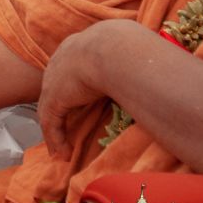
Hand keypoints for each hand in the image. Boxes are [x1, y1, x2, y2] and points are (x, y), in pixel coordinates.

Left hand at [36, 18, 142, 156]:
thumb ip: (130, 65)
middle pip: (54, 88)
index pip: (68, 69)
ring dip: (56, 132)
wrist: (115, 50)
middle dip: (58, 109)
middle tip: (64, 129)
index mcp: (78, 47)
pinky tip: (64, 155)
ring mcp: (54, 79)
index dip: (72, 87)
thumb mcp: (126, 54)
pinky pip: (51, 123)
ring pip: (50, 109)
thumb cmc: (128, 50)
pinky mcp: (54, 98)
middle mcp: (61, 61)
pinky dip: (56, 140)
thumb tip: (152, 73)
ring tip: (63, 151)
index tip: (77, 101)